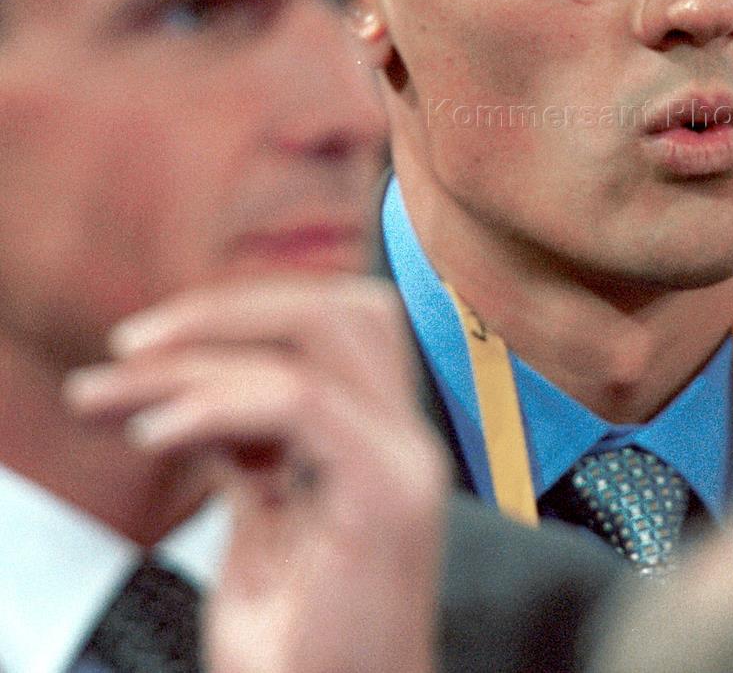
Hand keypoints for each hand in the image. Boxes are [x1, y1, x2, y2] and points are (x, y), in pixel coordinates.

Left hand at [65, 276, 446, 672]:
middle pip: (342, 308)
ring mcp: (405, 464)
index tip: (146, 351)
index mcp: (384, 441)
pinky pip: (300, 403)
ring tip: (111, 391)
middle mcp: (407, 440)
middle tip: (131, 345)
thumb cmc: (300, 654)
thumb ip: (251, 450)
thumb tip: (192, 387)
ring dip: (205, 346)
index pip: (336, 325)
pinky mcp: (386, 497)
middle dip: (229, 307)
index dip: (245, 314)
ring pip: (322, 336)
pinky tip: (151, 433)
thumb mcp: (262, 527)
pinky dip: (216, 402)